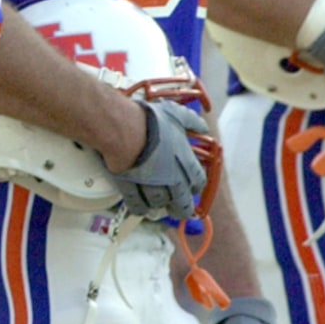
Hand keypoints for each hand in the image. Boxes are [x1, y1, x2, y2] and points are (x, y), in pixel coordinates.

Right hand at [111, 99, 207, 221]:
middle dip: (181, 207)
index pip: (198, 181)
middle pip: (182, 202)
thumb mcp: (175, 114)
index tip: (193, 187)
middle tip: (179, 209)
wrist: (122, 130)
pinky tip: (140, 208)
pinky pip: (137, 205)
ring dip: (159, 207)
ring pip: (159, 205)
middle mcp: (171, 179)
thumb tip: (202, 127)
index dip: (195, 186)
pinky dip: (139, 208)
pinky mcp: (130, 188)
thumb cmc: (149, 121)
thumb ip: (191, 121)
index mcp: (184, 162)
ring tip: (157, 207)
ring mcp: (151, 186)